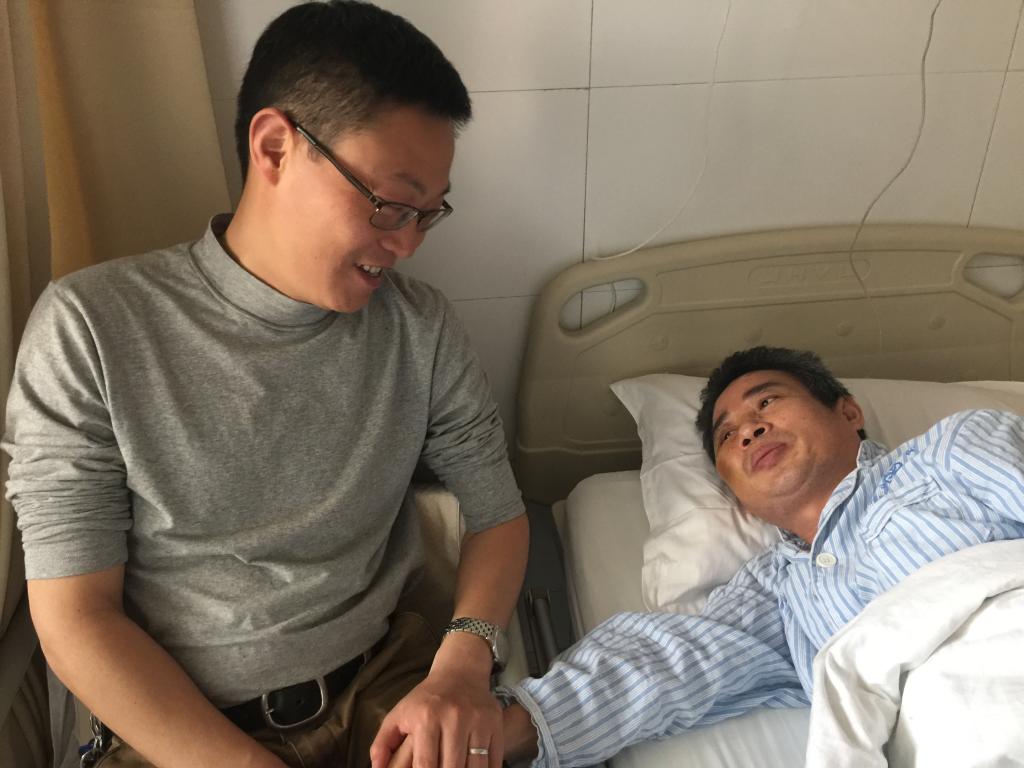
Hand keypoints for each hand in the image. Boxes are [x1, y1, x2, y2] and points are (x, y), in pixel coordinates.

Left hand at [370, 634, 501, 767]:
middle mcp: (454, 718)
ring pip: (475, 767)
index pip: (426, 764)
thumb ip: (383, 743)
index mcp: (427, 717)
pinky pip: (493, 760)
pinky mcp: (496, 724)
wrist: (460, 672)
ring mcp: (478, 721)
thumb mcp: (399, 714)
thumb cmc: (426, 699)